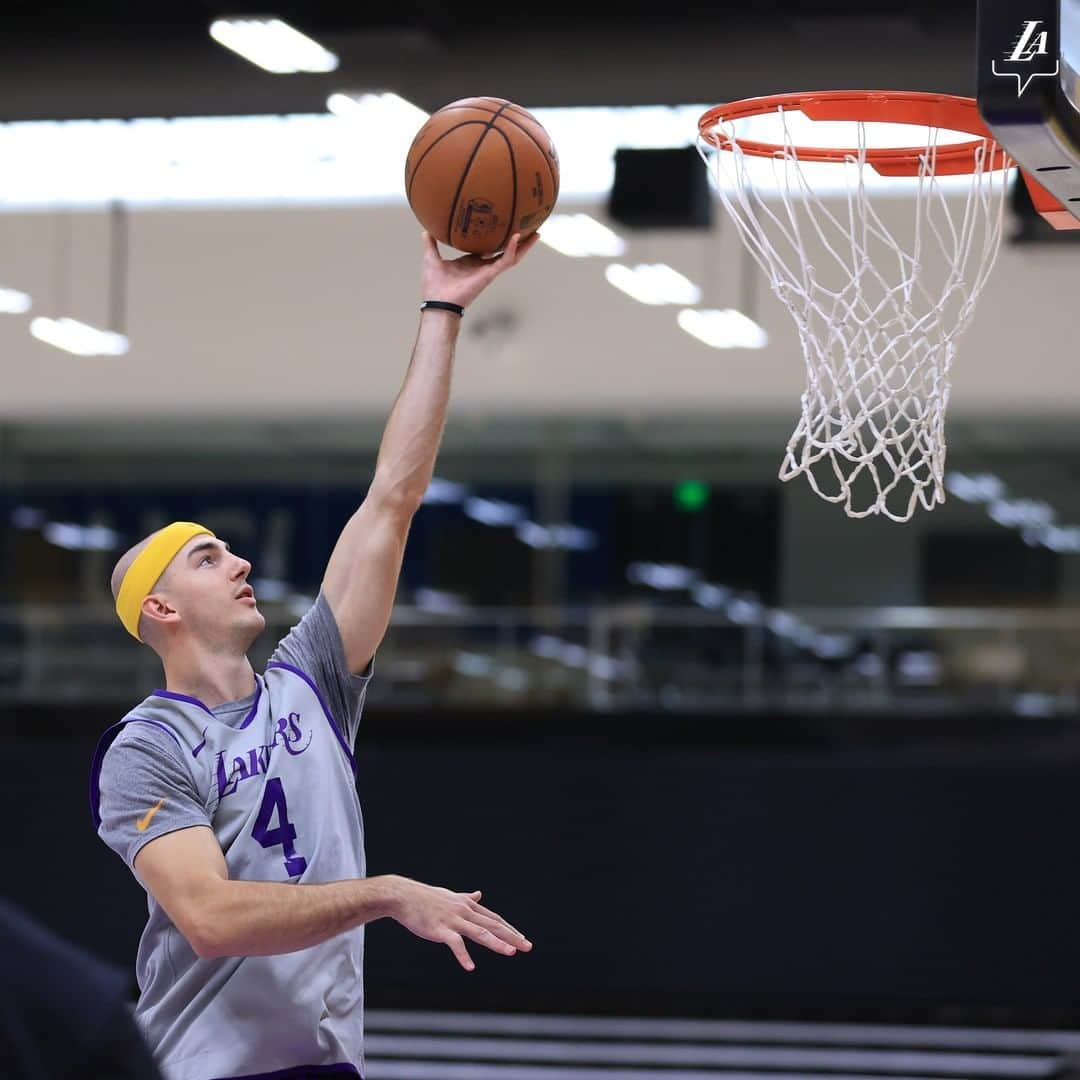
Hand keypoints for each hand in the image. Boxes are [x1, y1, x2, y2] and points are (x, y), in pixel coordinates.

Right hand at [384, 874, 531, 971]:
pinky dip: (463, 955)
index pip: (494, 918)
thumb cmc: (426, 898)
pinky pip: (455, 943)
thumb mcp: (451, 896)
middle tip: (527, 946)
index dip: (509, 929)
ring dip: (496, 943)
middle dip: (511, 936)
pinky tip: (470, 967)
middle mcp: (464, 911)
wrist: (403, 896)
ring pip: (479, 932)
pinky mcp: (440, 929)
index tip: (522, 939)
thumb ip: (466, 897)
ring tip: (511, 953)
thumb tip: (479, 893)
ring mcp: (453, 920)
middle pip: (493, 925)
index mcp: (468, 905)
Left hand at [419, 230, 539, 311]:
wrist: (438, 302)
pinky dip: (512, 250)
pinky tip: (517, 237)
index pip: (488, 248)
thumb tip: (425, 228)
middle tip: (529, 228)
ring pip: (512, 256)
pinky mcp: (490, 275)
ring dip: (524, 246)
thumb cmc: (434, 285)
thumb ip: (430, 243)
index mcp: (471, 262)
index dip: (496, 239)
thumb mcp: (431, 257)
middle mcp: (482, 266)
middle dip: (518, 242)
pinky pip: (505, 261)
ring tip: (536, 234)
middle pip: (505, 251)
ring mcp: (488, 271)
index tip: (503, 226)